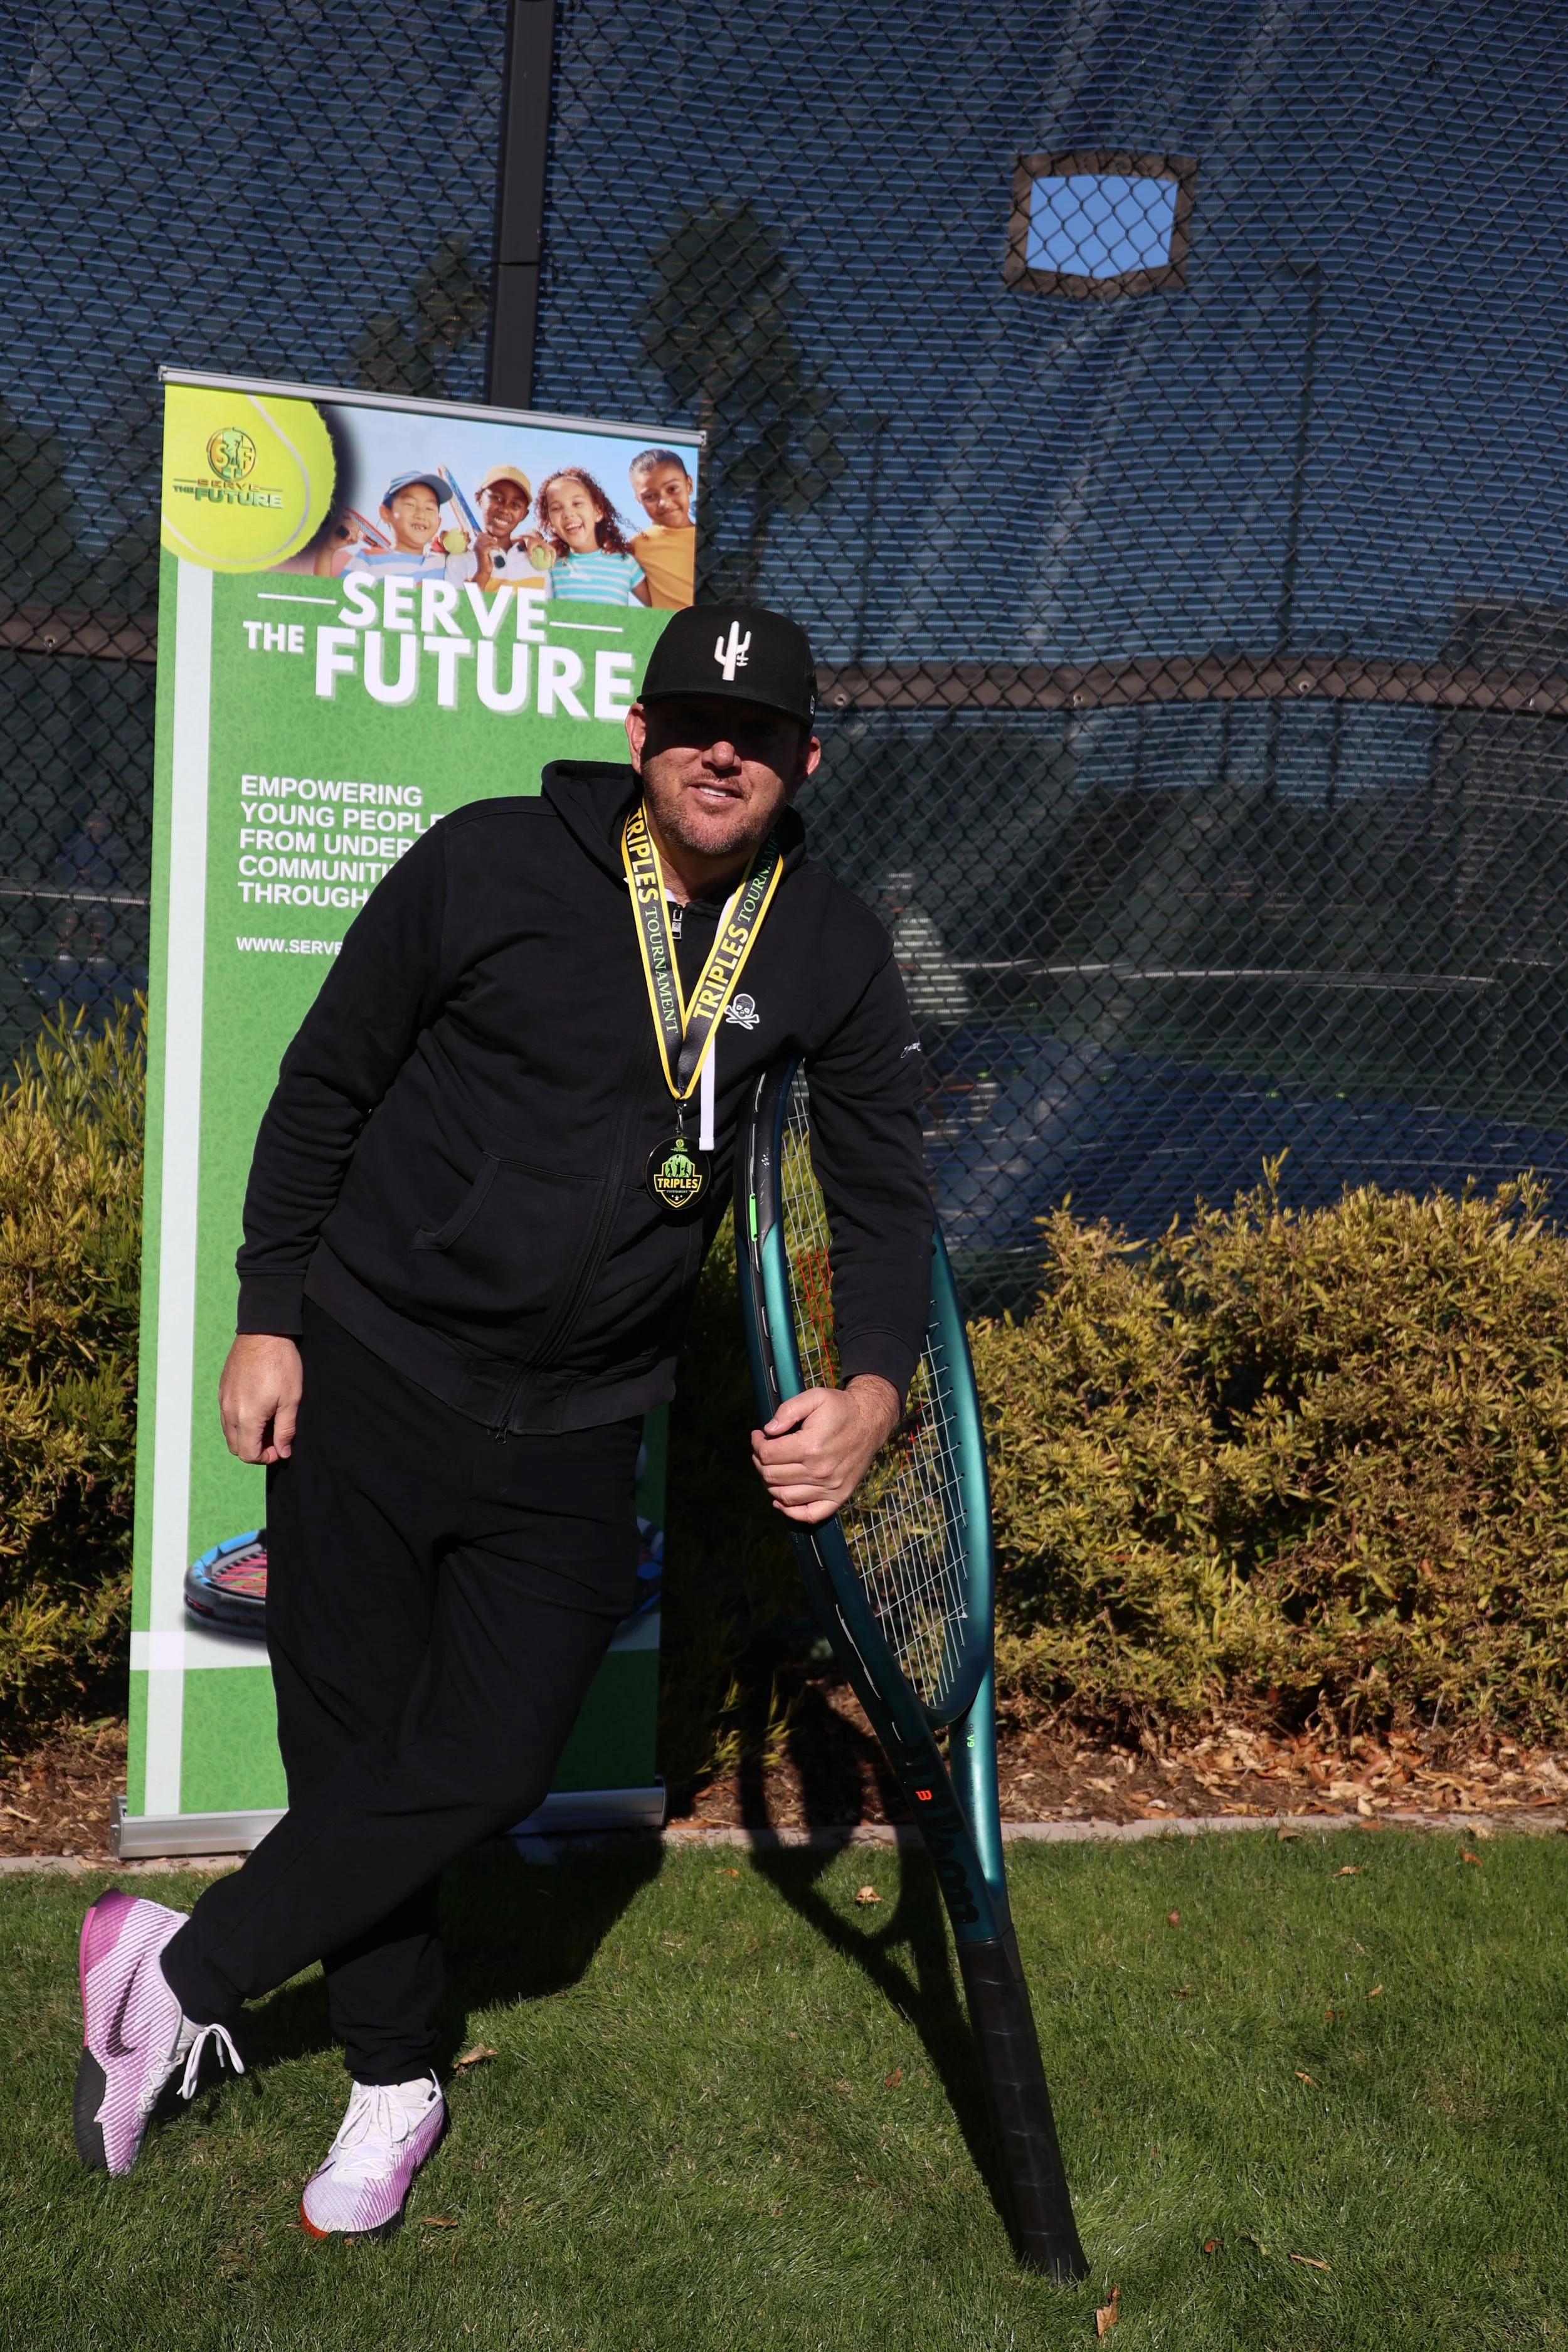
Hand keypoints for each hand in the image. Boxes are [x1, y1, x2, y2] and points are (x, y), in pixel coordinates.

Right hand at [219, 1333, 302, 1464]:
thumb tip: (283, 1452)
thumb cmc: (281, 1363)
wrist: (264, 1332)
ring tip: (268, 1422)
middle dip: (255, 1448)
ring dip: (247, 1435)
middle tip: (275, 1437)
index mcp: (247, 1417)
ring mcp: (223, 1399)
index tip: (280, 1448)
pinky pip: (226, 1415)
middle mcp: (229, 1411)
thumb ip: (286, 1430)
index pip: (248, 1454)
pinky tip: (258, 1407)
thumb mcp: (291, 1399)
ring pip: (230, 1431)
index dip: (265, 1457)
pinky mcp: (223, 1389)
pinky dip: (239, 1420)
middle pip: (236, 1446)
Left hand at [751, 1375, 900, 1524]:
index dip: (756, 1444)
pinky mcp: (839, 1496)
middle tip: (763, 1450)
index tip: (759, 1436)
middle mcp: (819, 1471)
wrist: (871, 1420)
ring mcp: (830, 1487)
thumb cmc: (841, 1408)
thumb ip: (788, 1410)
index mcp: (811, 1446)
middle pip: (771, 1476)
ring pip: (783, 1496)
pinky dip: (791, 1512)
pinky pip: (809, 1515)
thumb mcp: (815, 1397)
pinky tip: (780, 1500)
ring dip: (770, 1483)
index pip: (767, 1454)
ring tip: (772, 1468)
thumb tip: (768, 1430)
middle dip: (760, 1462)